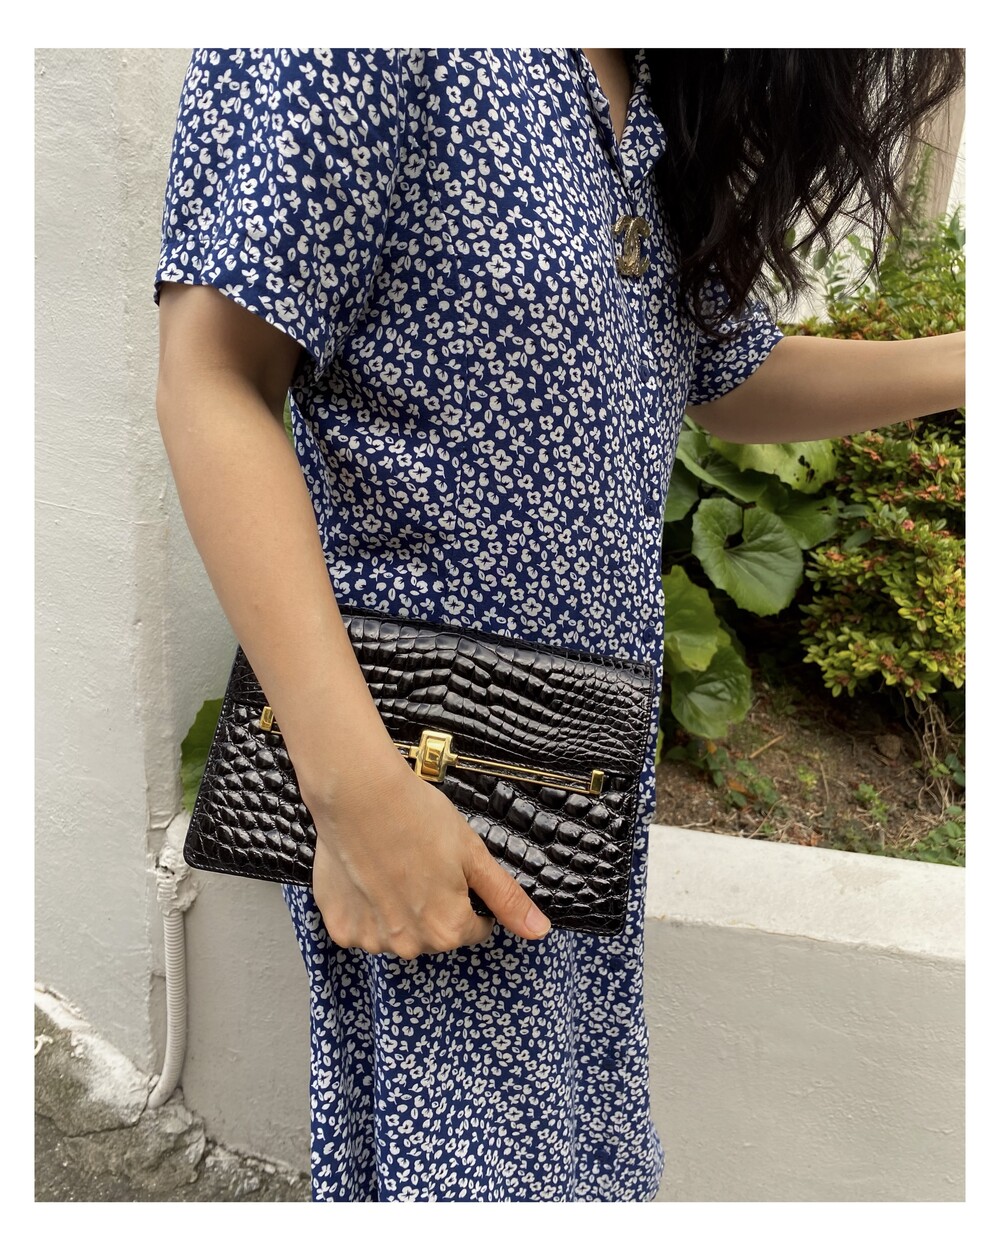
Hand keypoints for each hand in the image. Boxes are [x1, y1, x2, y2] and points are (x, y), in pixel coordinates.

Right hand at [305, 755, 551, 958]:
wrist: (359, 794)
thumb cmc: (418, 817)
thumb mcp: (474, 855)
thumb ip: (506, 899)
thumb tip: (540, 931)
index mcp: (448, 930)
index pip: (474, 929)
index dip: (468, 897)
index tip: (452, 870)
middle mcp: (409, 945)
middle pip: (434, 934)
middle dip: (433, 905)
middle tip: (421, 863)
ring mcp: (370, 939)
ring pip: (397, 932)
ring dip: (397, 909)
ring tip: (391, 866)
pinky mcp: (339, 927)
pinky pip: (361, 926)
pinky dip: (364, 908)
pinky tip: (366, 874)